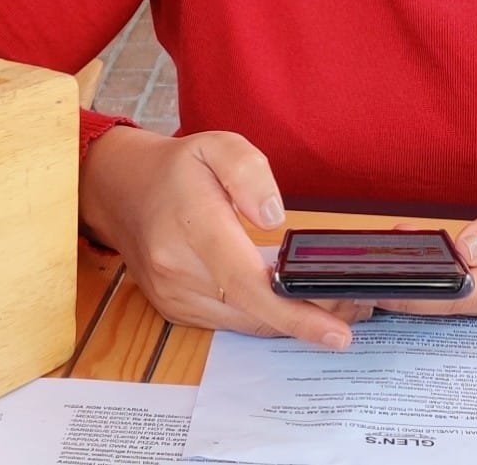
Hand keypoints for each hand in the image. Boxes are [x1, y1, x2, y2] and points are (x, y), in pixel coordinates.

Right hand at [79, 125, 364, 345]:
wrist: (123, 191)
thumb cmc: (179, 168)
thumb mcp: (217, 144)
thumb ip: (249, 173)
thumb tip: (276, 217)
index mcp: (193, 224)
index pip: (246, 282)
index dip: (293, 312)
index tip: (336, 332)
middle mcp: (178, 270)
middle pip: (253, 312)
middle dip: (307, 318)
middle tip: (354, 311)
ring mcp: (174, 297)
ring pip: (245, 324)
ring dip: (288, 321)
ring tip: (332, 307)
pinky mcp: (176, 310)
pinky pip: (230, 323)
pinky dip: (264, 318)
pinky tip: (290, 303)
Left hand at [378, 167, 476, 324]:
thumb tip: (460, 248)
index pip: (458, 295)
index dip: (413, 289)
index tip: (375, 280)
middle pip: (458, 301)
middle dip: (412, 285)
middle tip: (366, 264)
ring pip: (472, 296)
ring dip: (432, 279)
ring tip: (388, 254)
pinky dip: (457, 274)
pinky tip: (435, 254)